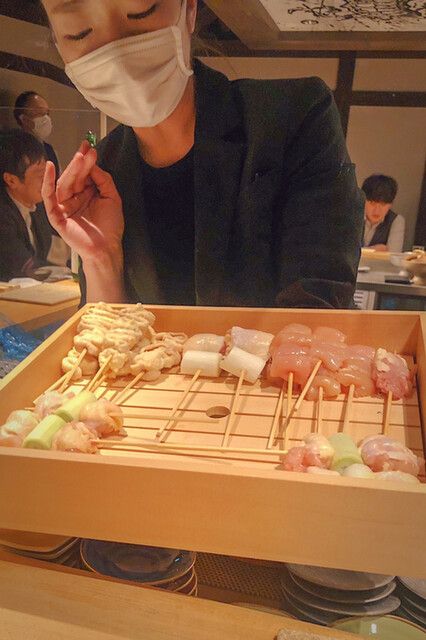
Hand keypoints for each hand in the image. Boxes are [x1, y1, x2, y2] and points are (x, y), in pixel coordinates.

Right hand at [42, 141, 123, 263]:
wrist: (107, 248)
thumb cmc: (110, 227)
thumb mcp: (112, 197)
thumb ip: (104, 180)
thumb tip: (93, 164)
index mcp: (86, 194)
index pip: (84, 174)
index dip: (86, 160)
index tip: (89, 147)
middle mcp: (74, 198)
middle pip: (74, 177)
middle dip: (80, 163)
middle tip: (86, 151)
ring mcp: (64, 206)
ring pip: (64, 183)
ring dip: (71, 169)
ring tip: (80, 158)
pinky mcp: (56, 216)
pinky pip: (49, 197)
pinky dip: (48, 182)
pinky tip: (51, 169)